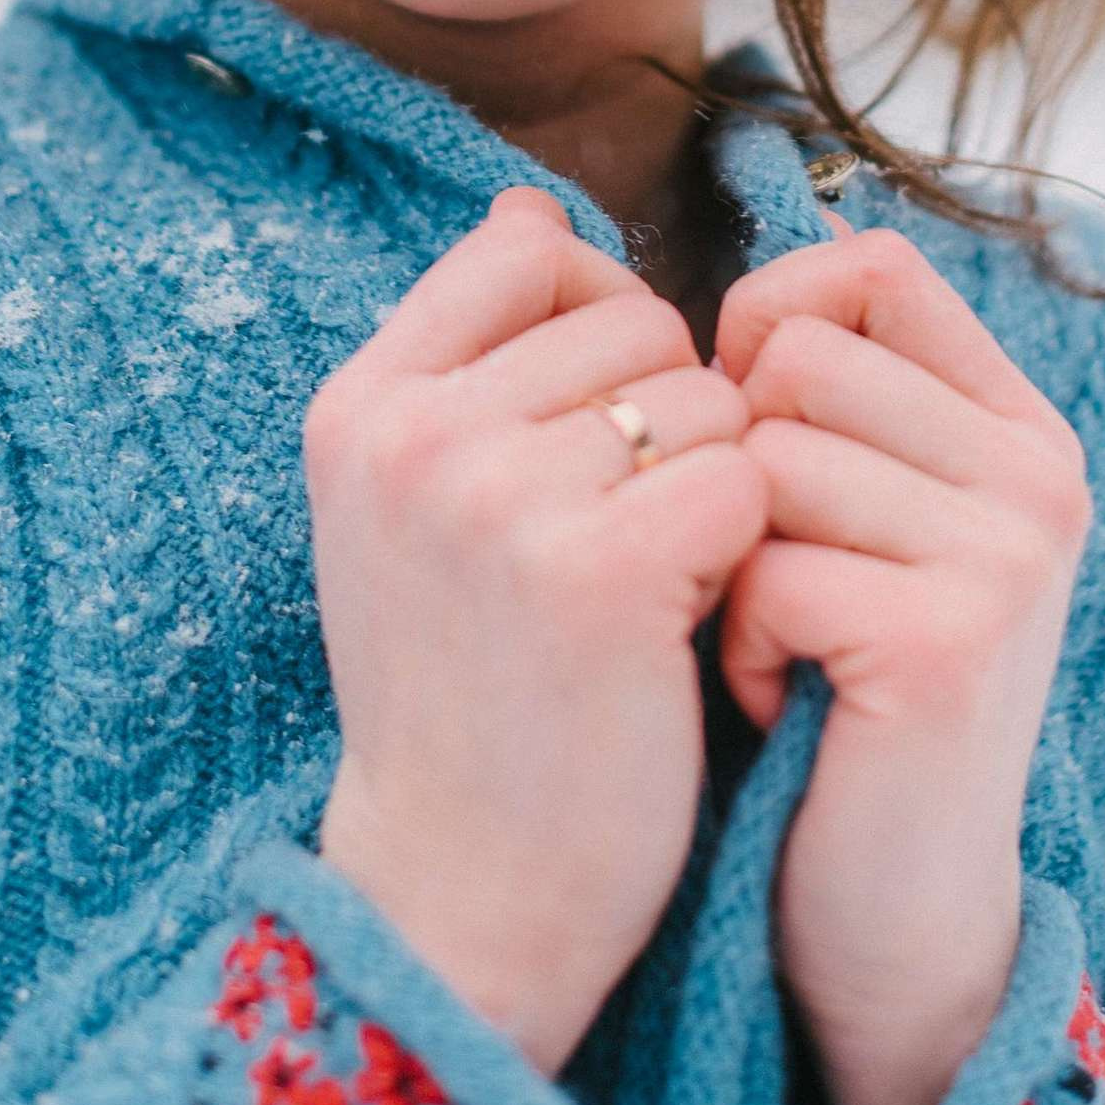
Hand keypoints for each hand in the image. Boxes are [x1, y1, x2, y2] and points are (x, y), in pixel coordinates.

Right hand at [309, 187, 765, 1077]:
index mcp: (359, 404)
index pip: (527, 247)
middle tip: (621, 543)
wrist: (460, 896)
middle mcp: (411, 433)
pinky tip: (687, 630)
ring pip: (706, 396)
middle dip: (667, 417)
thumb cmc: (464, 691)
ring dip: (714, 487)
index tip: (593, 438)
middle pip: (635, 317)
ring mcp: (495, 497)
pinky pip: (744, 482)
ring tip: (649, 590)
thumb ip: (464, 364)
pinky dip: (745, 554)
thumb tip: (532, 207)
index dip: (598, 325)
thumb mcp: (406, 509)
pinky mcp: (598, 571)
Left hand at [714, 224, 1092, 1104]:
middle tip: (776, 582)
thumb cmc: (828, 694)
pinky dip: (734, 645)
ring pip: (764, 456)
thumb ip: (821, 395)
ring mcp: (1010, 554)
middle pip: (793, 354)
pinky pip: (762, 567)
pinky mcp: (950, 640)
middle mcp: (1040, 473)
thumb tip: (701, 282)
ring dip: (727, 563)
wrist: (888, 912)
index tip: (755, 443)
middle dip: (734, 467)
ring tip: (781, 648)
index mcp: (1017, 424)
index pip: (868, 264)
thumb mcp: (849, 518)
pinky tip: (780, 706)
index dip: (766, 329)